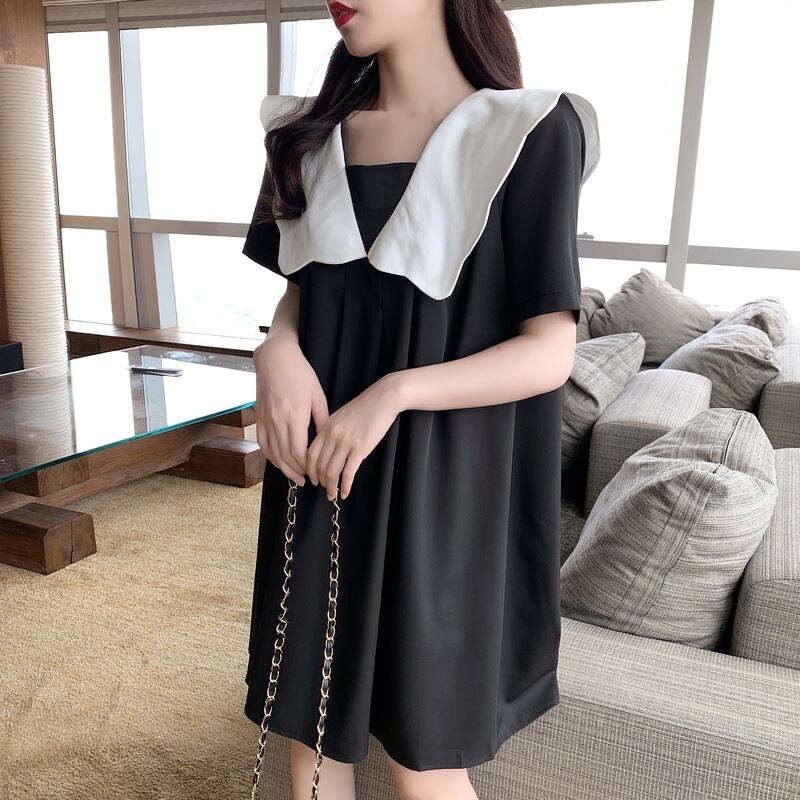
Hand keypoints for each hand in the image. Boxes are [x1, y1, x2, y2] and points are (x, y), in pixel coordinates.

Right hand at [254, 335, 329, 485]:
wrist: (275, 358)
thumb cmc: (300, 374)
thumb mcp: (318, 396)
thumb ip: (322, 420)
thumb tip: (327, 440)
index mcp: (294, 416)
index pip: (299, 451)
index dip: (307, 466)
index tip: (316, 472)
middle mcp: (277, 421)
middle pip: (285, 456)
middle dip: (297, 471)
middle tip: (307, 480)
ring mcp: (266, 420)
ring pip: (273, 453)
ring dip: (284, 468)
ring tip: (295, 477)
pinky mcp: (259, 417)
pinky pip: (263, 443)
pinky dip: (270, 456)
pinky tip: (279, 462)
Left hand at [307, 374, 402, 500]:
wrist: (384, 398)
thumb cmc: (366, 406)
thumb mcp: (341, 415)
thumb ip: (332, 430)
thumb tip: (327, 447)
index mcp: (326, 427)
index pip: (310, 453)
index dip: (310, 469)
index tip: (313, 478)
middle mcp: (332, 435)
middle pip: (319, 465)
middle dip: (320, 481)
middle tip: (324, 489)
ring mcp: (346, 442)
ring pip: (331, 471)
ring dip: (330, 486)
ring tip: (332, 494)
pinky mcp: (360, 448)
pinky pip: (348, 472)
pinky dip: (345, 486)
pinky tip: (345, 492)